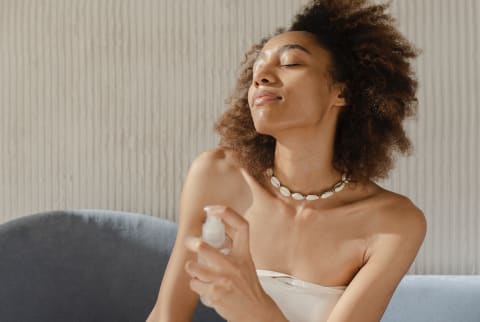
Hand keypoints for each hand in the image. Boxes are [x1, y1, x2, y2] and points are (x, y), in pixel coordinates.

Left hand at [184, 205, 277, 321]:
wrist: (256, 313)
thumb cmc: (247, 287)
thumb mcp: (245, 264)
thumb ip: (233, 248)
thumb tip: (217, 230)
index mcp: (244, 254)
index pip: (241, 226)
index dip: (226, 213)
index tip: (211, 209)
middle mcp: (235, 265)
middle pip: (206, 248)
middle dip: (192, 243)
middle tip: (188, 241)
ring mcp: (224, 280)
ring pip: (194, 267)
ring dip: (191, 268)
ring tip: (194, 269)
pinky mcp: (215, 294)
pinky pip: (195, 283)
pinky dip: (196, 284)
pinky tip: (203, 286)